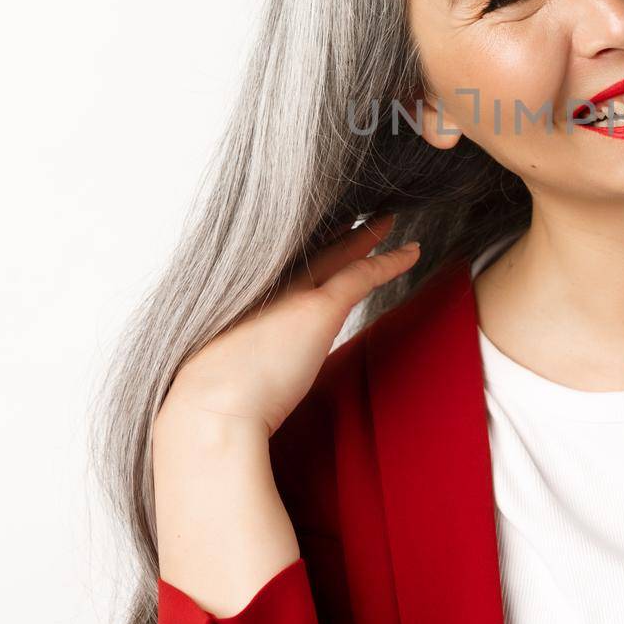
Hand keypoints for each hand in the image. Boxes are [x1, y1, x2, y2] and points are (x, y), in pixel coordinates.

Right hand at [157, 212, 419, 434]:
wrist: (211, 412)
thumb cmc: (213, 404)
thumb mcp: (224, 368)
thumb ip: (246, 357)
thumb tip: (259, 372)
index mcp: (242, 296)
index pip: (281, 263)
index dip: (303, 246)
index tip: (318, 235)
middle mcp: (266, 286)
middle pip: (309, 247)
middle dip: (333, 229)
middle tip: (354, 211)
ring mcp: (292, 293)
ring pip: (338, 252)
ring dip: (365, 236)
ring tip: (386, 219)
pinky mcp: (319, 308)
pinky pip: (364, 274)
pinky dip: (391, 261)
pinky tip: (413, 251)